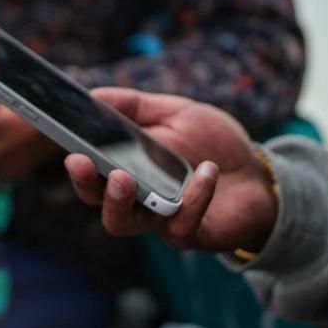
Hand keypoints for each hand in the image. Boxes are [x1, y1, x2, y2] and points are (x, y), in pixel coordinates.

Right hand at [65, 88, 277, 253]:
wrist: (258, 172)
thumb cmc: (210, 142)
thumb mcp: (173, 112)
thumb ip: (134, 105)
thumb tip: (93, 94)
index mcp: (126, 170)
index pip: (90, 174)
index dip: (76, 165)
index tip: (68, 146)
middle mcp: (136, 200)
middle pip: (98, 203)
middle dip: (87, 185)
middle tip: (82, 162)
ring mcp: (161, 221)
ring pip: (125, 224)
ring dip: (119, 201)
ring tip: (123, 177)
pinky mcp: (191, 233)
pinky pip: (182, 223)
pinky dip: (194, 196)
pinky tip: (207, 170)